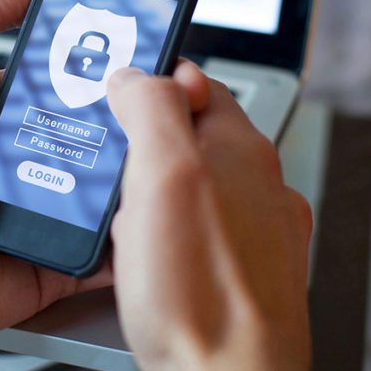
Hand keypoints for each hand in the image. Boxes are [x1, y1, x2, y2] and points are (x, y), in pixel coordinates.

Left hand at [0, 0, 208, 365]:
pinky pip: (108, 253)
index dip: (120, 64)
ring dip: (150, 173)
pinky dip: (136, 240)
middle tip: (177, 102)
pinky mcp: (51, 264)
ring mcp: (45, 214)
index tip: (156, 48)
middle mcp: (31, 159)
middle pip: (113, 133)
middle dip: (148, 117)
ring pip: (121, 191)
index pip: (81, 79)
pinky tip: (161, 217)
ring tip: (176, 153)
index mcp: (7, 110)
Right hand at [107, 69, 312, 370]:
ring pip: (192, 189)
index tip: (116, 99)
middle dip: (143, 149)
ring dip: (152, 196)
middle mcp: (258, 186)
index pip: (197, 83)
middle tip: (112, 172)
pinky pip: (194, 235)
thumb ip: (153, 109)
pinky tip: (147, 258)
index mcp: (242, 148)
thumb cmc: (202, 296)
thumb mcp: (164, 176)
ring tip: (125, 222)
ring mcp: (255, 232)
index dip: (151, 85)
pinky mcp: (241, 272)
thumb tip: (136, 73)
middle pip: (191, 138)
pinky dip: (166, 237)